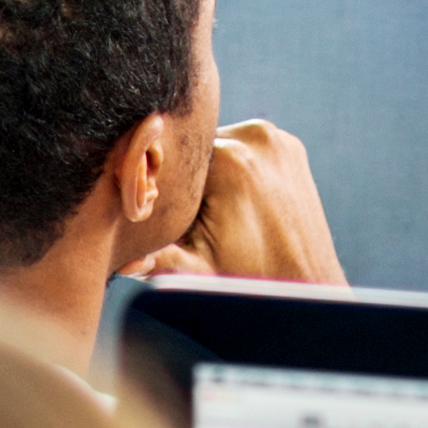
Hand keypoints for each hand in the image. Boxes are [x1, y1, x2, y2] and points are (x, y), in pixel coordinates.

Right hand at [130, 118, 341, 286]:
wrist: (304, 290)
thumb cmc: (247, 283)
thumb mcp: (195, 272)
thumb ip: (156, 258)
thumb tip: (122, 260)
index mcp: (230, 158)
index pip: (171, 154)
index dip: (161, 182)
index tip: (161, 212)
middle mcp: (256, 137)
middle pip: (197, 149)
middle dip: (188, 180)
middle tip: (192, 220)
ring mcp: (278, 139)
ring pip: (220, 147)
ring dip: (211, 174)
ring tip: (217, 214)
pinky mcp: (291, 149)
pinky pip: (246, 150)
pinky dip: (237, 170)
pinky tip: (239, 204)